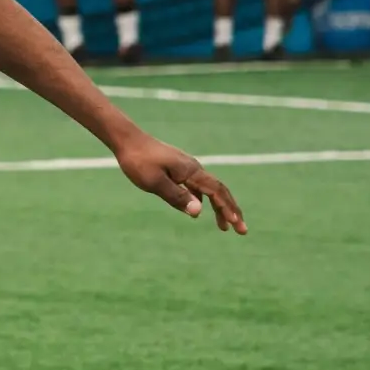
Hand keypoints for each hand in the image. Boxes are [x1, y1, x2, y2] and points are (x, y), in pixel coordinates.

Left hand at [112, 133, 246, 234]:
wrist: (127, 140)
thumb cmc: (138, 161)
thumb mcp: (155, 182)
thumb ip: (176, 197)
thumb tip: (198, 213)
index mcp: (190, 171)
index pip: (216, 192)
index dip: (228, 209)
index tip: (237, 225)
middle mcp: (193, 168)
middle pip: (219, 191)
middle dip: (231, 210)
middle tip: (242, 230)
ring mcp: (186, 167)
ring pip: (209, 189)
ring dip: (218, 207)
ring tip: (223, 226)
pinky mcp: (178, 168)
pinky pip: (197, 186)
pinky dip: (203, 199)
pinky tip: (198, 208)